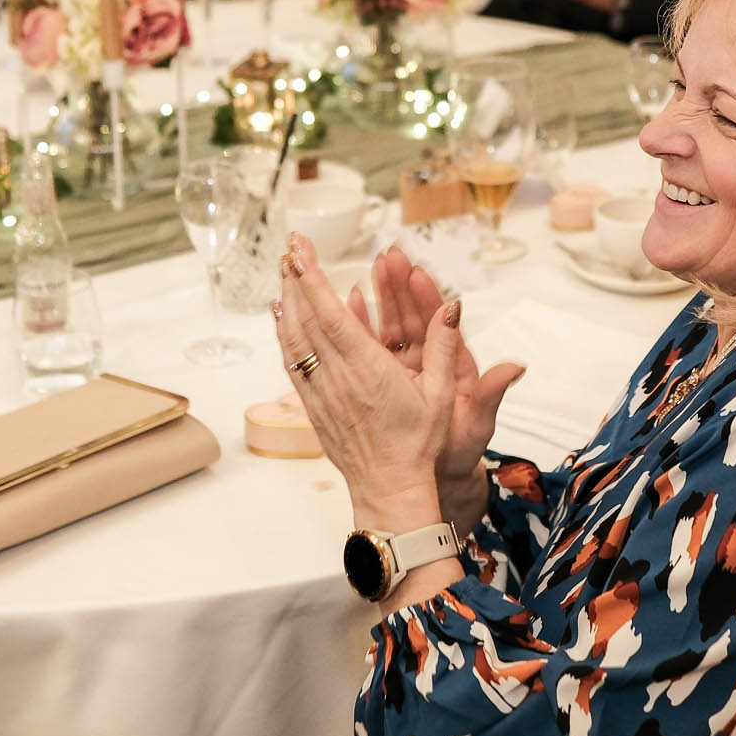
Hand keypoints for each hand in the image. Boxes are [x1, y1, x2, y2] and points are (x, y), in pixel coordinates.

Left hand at [275, 235, 468, 527]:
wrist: (390, 488)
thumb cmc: (418, 444)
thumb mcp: (443, 395)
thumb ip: (446, 347)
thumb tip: (453, 306)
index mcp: (370, 371)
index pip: (334, 317)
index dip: (315, 282)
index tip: (303, 252)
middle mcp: (339, 379)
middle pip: (309, 320)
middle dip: (298, 279)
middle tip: (292, 247)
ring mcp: (322, 392)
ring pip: (296, 339)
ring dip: (288, 302)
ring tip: (284, 270)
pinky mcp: (313, 405)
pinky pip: (293, 362)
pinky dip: (285, 333)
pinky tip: (282, 314)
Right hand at [348, 245, 523, 484]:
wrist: (436, 476)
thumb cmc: (460, 450)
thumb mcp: (478, 423)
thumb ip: (491, 393)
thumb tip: (516, 367)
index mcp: (452, 367)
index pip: (440, 326)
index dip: (429, 299)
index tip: (419, 273)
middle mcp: (427, 362)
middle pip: (411, 317)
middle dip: (401, 286)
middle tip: (390, 256)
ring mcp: (403, 369)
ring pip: (390, 326)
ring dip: (381, 296)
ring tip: (373, 266)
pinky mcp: (383, 379)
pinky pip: (370, 347)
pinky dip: (360, 324)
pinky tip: (350, 300)